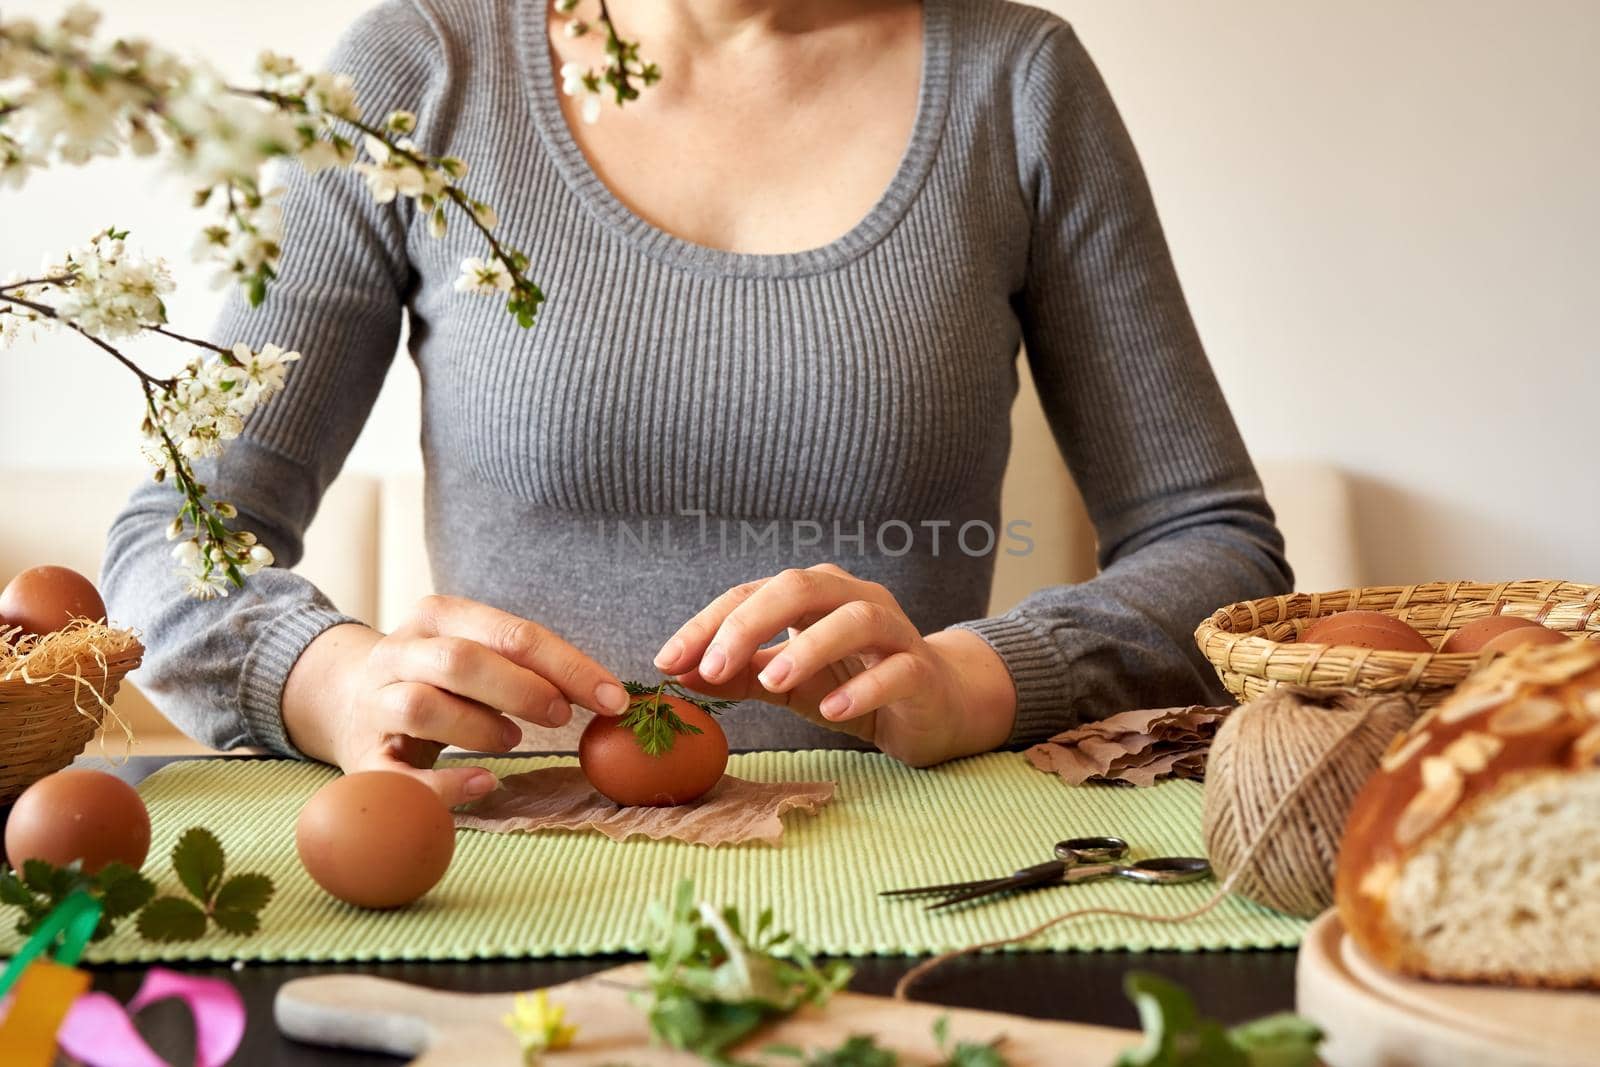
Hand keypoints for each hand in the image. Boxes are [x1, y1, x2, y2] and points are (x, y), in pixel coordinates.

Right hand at [283, 596, 628, 804]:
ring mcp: (375, 702)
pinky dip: (443, 783)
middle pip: (461, 661)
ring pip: (422, 706)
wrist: (346, 697)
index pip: (511, 634)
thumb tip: (603, 693)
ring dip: (479, 727)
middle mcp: (400, 652)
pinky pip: (397, 773)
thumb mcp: (475, 652)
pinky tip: (483, 783)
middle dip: (523, 690)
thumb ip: (525, 664)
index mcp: (438, 617)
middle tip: (562, 717)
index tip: (614, 698)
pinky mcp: (363, 756)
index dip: (568, 666)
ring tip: (513, 741)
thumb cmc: (437, 678)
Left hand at [653, 564, 1016, 766]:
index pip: (754, 593)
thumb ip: (738, 676)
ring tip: (773, 683)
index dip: (708, 624)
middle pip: (801, 587)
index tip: (667, 660)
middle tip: (712, 668)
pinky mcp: (923, 670)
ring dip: (810, 647)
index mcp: (815, 594)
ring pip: (856, 619)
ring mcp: (895, 631)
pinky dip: (863, 688)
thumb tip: (678, 673)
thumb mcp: (787, 683)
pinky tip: (833, 712)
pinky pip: (897, 670)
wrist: (932, 709)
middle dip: (751, 624)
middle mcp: (855, 598)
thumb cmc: (853, 685)